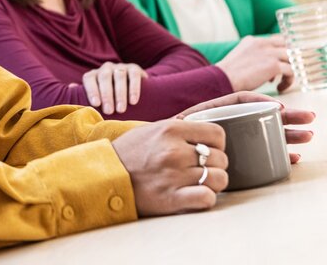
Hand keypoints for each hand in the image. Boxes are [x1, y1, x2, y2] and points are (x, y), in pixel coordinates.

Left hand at [83, 62, 147, 114]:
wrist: (131, 87)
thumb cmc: (109, 97)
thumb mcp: (97, 95)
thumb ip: (84, 93)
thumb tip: (70, 88)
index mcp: (94, 74)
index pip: (89, 78)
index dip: (91, 90)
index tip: (95, 104)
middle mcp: (106, 68)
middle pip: (104, 77)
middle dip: (106, 95)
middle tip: (109, 111)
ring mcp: (120, 67)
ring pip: (119, 76)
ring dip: (120, 94)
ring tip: (121, 110)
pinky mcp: (134, 68)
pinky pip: (133, 76)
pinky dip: (134, 88)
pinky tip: (133, 101)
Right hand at [110, 119, 227, 215]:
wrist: (104, 175)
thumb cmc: (129, 152)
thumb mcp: (152, 129)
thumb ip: (179, 129)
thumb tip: (204, 132)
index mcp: (171, 130)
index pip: (217, 134)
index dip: (217, 144)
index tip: (209, 150)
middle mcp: (175, 151)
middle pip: (221, 158)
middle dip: (215, 165)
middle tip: (202, 169)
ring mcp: (174, 175)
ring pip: (219, 178)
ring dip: (214, 182)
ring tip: (201, 182)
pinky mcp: (171, 198)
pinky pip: (207, 198)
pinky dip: (207, 198)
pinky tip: (197, 195)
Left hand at [177, 92, 316, 162]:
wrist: (161, 157)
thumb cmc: (168, 139)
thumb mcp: (180, 126)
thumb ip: (193, 123)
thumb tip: (210, 126)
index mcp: (217, 110)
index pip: (242, 99)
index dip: (261, 102)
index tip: (278, 108)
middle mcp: (230, 123)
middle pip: (262, 116)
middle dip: (287, 117)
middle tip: (310, 118)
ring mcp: (237, 140)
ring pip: (268, 134)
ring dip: (289, 135)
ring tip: (309, 135)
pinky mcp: (241, 156)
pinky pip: (265, 153)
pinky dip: (279, 155)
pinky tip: (294, 158)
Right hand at [215, 35, 292, 91]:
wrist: (223, 79)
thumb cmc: (228, 75)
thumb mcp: (240, 58)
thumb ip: (252, 57)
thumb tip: (263, 67)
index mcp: (253, 41)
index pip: (276, 39)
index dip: (282, 50)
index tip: (281, 61)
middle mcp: (263, 43)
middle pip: (288, 45)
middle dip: (291, 57)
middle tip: (287, 70)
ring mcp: (269, 53)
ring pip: (292, 58)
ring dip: (290, 70)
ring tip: (283, 81)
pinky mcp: (273, 65)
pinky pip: (291, 71)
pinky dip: (288, 81)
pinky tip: (279, 88)